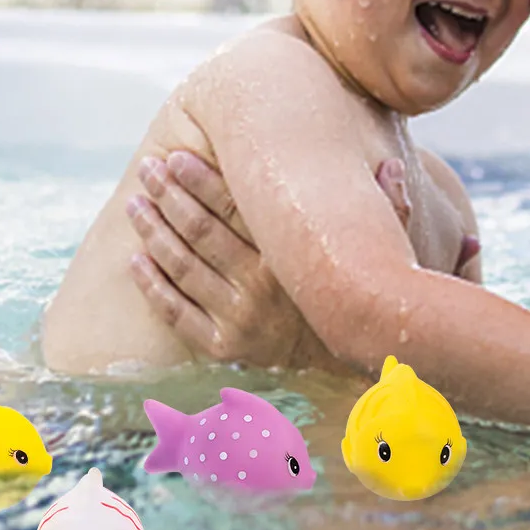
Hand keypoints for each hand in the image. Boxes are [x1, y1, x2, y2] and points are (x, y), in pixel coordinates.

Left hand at [124, 151, 410, 365]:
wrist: (354, 373)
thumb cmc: (359, 301)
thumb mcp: (382, 259)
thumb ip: (387, 212)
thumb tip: (394, 168)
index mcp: (289, 256)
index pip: (235, 206)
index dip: (200, 179)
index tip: (174, 156)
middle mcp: (259, 287)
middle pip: (199, 231)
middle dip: (168, 195)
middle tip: (148, 169)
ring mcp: (238, 320)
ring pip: (182, 267)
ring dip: (153, 231)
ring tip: (135, 203)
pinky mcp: (224, 348)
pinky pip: (176, 313)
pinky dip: (152, 285)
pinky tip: (135, 259)